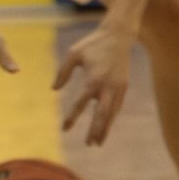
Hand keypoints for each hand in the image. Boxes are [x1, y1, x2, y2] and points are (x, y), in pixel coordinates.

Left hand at [53, 18, 134, 145]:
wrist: (119, 35)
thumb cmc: (93, 44)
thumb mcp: (73, 54)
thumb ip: (62, 72)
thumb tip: (54, 90)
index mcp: (94, 79)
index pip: (81, 103)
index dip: (72, 117)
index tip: (64, 129)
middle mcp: (108, 86)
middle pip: (102, 114)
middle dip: (96, 130)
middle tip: (89, 144)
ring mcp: (118, 87)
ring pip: (112, 113)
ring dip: (105, 128)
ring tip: (98, 142)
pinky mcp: (124, 85)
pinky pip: (118, 106)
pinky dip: (112, 117)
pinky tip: (107, 125)